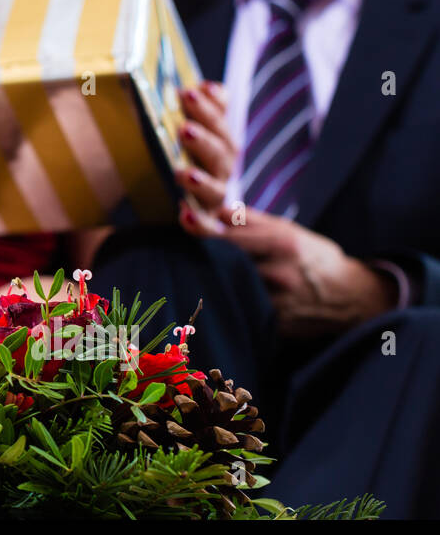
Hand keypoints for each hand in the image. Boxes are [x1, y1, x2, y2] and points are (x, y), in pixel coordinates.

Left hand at [174, 81, 235, 217]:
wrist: (163, 194)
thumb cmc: (174, 152)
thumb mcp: (180, 127)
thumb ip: (196, 107)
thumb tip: (208, 88)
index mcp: (218, 141)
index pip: (220, 121)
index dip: (212, 106)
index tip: (193, 91)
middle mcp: (221, 168)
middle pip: (221, 153)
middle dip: (205, 140)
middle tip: (184, 129)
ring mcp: (213, 196)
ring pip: (216, 190)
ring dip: (202, 181)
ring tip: (182, 173)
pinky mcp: (203, 220)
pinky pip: (206, 227)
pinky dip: (198, 223)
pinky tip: (183, 214)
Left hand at [180, 203, 396, 335]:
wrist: (351, 297)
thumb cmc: (312, 257)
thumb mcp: (289, 231)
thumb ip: (251, 221)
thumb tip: (217, 209)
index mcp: (283, 243)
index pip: (232, 235)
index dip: (204, 228)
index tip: (183, 217)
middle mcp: (280, 272)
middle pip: (227, 264)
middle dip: (204, 256)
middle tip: (184, 250)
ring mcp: (278, 302)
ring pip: (232, 290)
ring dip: (213, 281)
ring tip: (195, 273)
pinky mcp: (276, 326)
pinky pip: (244, 312)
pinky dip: (229, 303)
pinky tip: (219, 298)